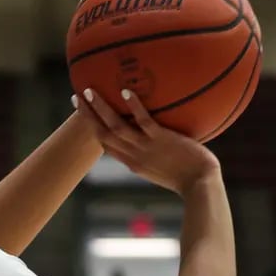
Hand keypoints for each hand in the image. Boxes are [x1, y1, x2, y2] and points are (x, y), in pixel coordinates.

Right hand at [74, 88, 220, 195]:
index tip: (85, 115)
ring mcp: (146, 147)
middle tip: (76, 98)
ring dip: (100, 108)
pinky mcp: (161, 139)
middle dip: (88, 115)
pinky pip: (144, 120)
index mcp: (132, 163)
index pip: (106, 145)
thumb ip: (150, 159)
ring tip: (89, 91)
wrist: (200, 185)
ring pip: (116, 126)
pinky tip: (125, 91)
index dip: (93, 129)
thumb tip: (150, 147)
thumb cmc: (187, 178)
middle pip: (102, 133)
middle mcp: (133, 155)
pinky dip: (133, 106)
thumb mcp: (160, 172)